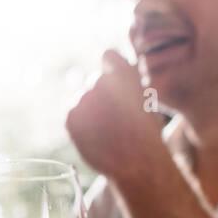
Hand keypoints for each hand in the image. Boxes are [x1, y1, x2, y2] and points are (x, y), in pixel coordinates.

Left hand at [65, 50, 168, 183]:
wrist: (136, 162)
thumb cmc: (146, 134)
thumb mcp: (145, 100)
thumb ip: (128, 83)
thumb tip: (114, 70)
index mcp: (123, 73)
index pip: (108, 56)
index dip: (111, 69)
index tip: (113, 82)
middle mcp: (101, 81)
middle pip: (94, 82)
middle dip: (101, 96)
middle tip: (113, 118)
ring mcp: (84, 99)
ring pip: (83, 100)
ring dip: (91, 112)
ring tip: (107, 132)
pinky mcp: (71, 117)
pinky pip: (74, 116)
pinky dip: (81, 125)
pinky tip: (96, 137)